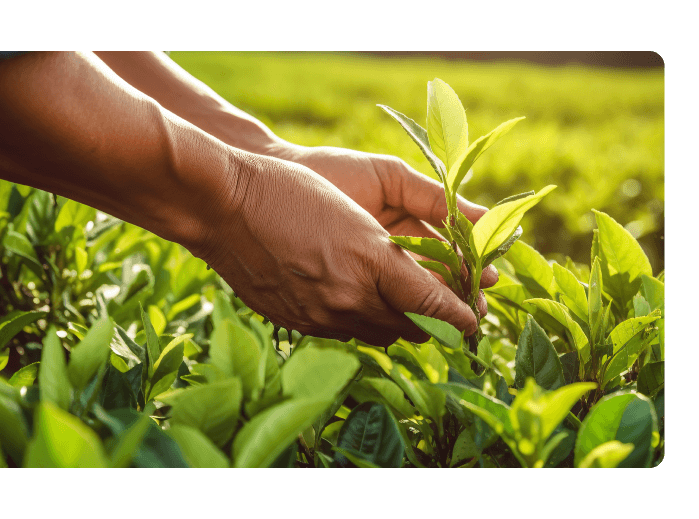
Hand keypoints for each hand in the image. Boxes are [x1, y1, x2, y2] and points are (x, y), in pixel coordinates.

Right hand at [193, 147, 492, 347]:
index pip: (434, 308)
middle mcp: (348, 302)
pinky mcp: (297, 322)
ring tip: (407, 303)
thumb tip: (433, 289)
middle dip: (435, 320)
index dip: (461, 316)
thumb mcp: (352, 212)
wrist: (222, 206)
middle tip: (448, 304)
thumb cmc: (291, 190)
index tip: (476, 318)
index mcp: (370, 267)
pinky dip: (364, 322)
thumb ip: (400, 251)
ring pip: (379, 336)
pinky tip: (361, 300)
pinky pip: (346, 333)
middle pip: (411, 330)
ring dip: (399, 324)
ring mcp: (320, 317)